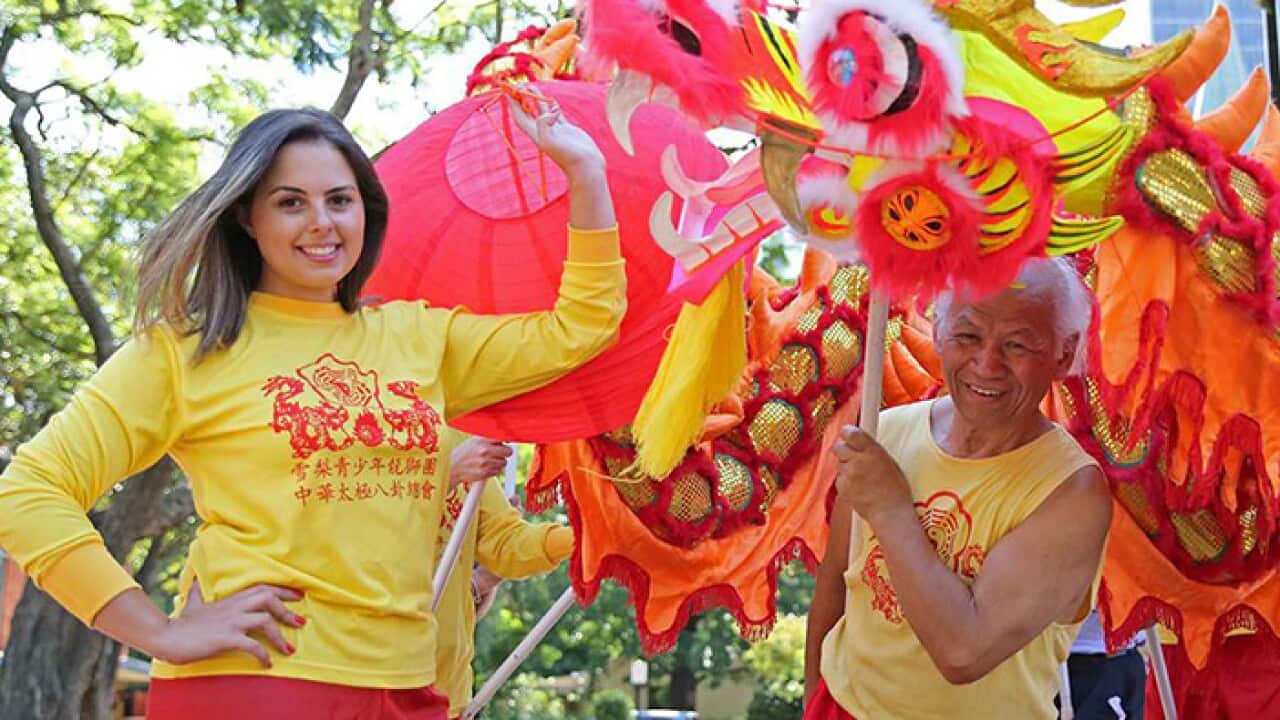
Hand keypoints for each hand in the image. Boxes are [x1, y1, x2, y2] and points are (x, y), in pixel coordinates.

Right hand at [152, 581, 304, 667]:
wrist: (167, 637)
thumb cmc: (182, 624)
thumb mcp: (192, 604)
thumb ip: (197, 593)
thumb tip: (194, 582)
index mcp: (231, 599)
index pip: (262, 588)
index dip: (283, 590)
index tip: (299, 595)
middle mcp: (234, 607)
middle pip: (269, 598)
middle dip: (287, 609)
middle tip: (301, 621)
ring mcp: (231, 621)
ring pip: (265, 620)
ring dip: (280, 635)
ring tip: (289, 649)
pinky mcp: (227, 638)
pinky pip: (252, 644)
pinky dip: (263, 654)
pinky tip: (267, 663)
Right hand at [449, 437, 511, 490]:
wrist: (451, 467)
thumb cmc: (464, 453)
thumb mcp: (474, 440)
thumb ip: (489, 438)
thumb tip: (506, 438)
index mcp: (482, 439)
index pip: (503, 437)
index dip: (507, 439)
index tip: (507, 442)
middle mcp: (484, 450)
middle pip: (508, 451)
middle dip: (505, 452)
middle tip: (499, 453)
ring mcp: (485, 462)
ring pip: (504, 462)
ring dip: (499, 462)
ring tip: (488, 461)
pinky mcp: (485, 473)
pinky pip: (498, 471)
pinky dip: (493, 470)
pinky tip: (485, 467)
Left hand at [506, 88, 605, 178]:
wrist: (585, 165)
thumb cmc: (568, 156)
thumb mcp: (551, 141)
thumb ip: (544, 124)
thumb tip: (550, 111)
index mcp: (536, 134)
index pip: (520, 117)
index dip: (513, 104)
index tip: (509, 92)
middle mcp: (543, 131)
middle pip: (527, 112)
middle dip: (521, 99)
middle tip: (519, 85)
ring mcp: (554, 129)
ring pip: (541, 110)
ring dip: (535, 98)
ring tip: (531, 86)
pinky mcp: (566, 129)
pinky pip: (556, 114)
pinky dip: (553, 106)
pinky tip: (552, 100)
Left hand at [832, 425, 913, 524]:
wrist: (890, 513)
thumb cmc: (895, 490)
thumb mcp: (889, 463)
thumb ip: (872, 451)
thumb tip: (860, 443)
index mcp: (873, 451)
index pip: (851, 433)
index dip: (847, 432)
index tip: (847, 433)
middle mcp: (858, 460)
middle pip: (838, 447)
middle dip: (843, 450)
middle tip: (851, 456)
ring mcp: (849, 474)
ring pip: (838, 464)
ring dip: (845, 467)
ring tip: (860, 477)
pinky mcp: (842, 487)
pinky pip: (839, 479)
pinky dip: (845, 482)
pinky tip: (857, 488)